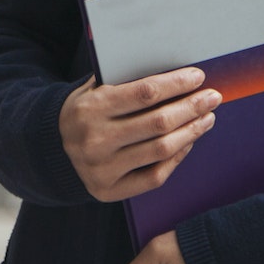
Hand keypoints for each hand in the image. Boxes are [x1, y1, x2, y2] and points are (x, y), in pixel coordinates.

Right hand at [59, 69, 219, 202]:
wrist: (51, 149)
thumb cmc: (84, 110)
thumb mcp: (93, 88)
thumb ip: (124, 80)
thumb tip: (174, 72)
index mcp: (92, 107)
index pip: (144, 93)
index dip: (175, 84)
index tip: (197, 77)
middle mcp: (96, 139)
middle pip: (158, 122)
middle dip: (191, 107)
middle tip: (212, 97)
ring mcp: (102, 168)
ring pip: (161, 150)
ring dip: (191, 132)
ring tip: (207, 118)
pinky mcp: (109, 190)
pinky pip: (155, 176)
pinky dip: (177, 158)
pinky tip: (189, 141)